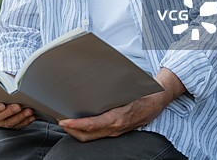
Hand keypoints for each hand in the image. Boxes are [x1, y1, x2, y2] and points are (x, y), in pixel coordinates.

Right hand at [0, 100, 35, 128]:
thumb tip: (9, 84)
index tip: (3, 105)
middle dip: (10, 112)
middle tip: (19, 106)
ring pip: (8, 123)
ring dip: (20, 117)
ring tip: (29, 111)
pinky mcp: (6, 126)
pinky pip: (15, 126)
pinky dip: (24, 121)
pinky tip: (31, 117)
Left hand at [58, 67, 185, 141]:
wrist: (157, 102)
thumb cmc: (142, 93)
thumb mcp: (128, 89)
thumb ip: (112, 88)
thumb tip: (96, 79)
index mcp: (117, 118)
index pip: (92, 125)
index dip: (76, 124)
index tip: (64, 121)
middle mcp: (114, 128)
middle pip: (87, 135)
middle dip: (71, 130)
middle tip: (58, 119)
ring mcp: (115, 131)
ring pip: (91, 137)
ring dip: (76, 131)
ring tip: (65, 120)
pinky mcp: (115, 130)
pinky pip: (97, 134)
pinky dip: (85, 130)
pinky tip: (78, 122)